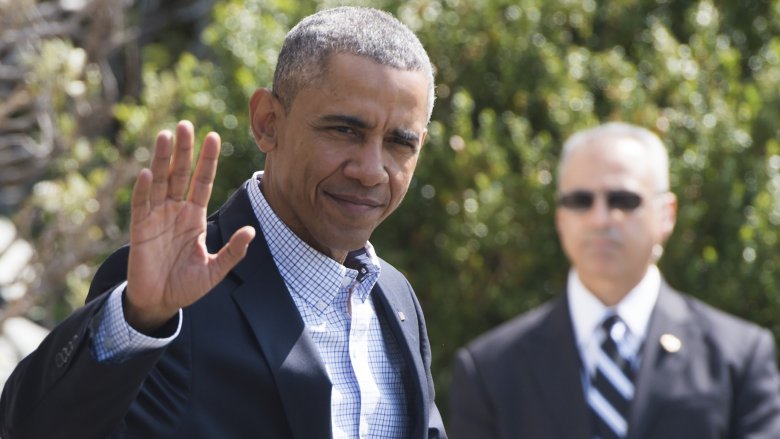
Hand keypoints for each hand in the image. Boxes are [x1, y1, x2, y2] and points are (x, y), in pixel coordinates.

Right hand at [125, 121, 254, 331]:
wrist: (160, 303)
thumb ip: (233, 251)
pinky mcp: (140, 229)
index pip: (202, 181)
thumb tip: (251, 231)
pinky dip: (144, 190)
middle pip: (180, 174)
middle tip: (186, 124)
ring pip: (160, 182)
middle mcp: (176, 211)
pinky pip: (142, 205)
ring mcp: (157, 217)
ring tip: (166, 135)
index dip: (207, 160)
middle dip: (184, 150)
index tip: (213, 136)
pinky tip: (147, 172)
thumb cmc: (187, 286)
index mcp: (195, 216)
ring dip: (162, 159)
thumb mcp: (215, 270)